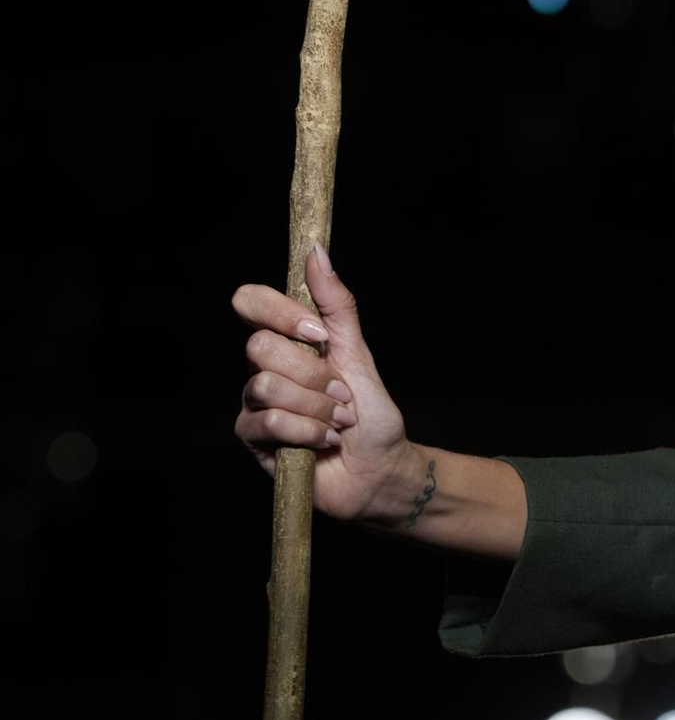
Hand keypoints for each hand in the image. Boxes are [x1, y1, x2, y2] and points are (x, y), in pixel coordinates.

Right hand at [232, 244, 413, 524]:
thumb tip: (316, 251)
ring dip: (316, 407)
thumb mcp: (357, 352)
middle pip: (258, 347)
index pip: (250, 302)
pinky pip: (268, 423)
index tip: (317, 332)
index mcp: (286, 340)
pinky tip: (325, 441)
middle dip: (312, 373)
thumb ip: (335, 304)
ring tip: (339, 421)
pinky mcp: (254, 440)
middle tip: (341, 393)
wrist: (380, 467)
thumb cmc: (371, 412)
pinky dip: (307, 432)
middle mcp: (264, 368)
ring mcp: (255, 404)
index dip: (278, 312)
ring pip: (264, 386)